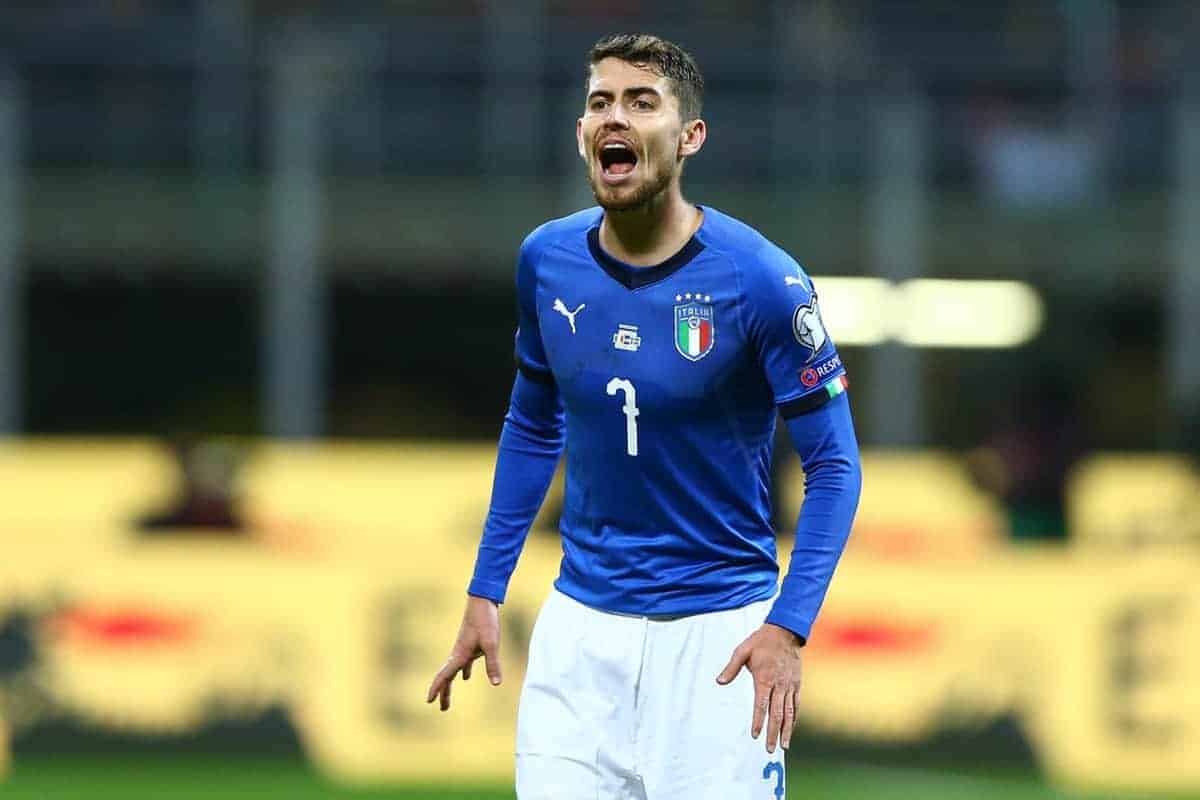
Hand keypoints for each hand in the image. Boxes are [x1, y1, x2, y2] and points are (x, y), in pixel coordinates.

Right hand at [425, 595, 502, 711]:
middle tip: (441, 708)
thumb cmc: (486, 621)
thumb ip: (493, 664)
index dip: (436, 688)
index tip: (428, 701)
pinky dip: (464, 671)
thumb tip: (496, 684)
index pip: (445, 675)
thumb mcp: (491, 643)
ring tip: (448, 698)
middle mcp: (458, 653)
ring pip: (454, 670)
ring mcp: (463, 648)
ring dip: (451, 684)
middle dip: (444, 692)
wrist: (483, 601)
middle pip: (447, 676)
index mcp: (460, 654)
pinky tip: (466, 677)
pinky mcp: (470, 644)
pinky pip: (464, 662)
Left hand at [715, 623, 802, 752]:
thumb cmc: (760, 642)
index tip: (755, 735)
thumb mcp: (742, 650)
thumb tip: (719, 682)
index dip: (758, 721)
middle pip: (776, 714)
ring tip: (784, 746)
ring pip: (789, 712)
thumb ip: (731, 668)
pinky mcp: (796, 684)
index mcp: (764, 678)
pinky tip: (790, 729)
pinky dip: (794, 719)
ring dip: (786, 730)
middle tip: (770, 749)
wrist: (785, 632)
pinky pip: (796, 705)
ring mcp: (789, 685)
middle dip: (773, 733)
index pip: (761, 705)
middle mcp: (779, 684)